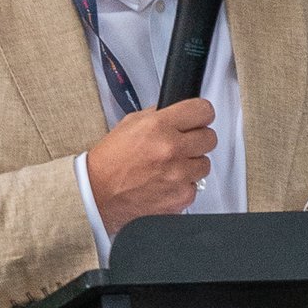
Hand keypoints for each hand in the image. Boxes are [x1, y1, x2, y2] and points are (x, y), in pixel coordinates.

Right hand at [87, 99, 216, 234]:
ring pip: (205, 164)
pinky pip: (195, 186)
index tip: (198, 119)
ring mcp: (178, 175)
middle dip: (197, 139)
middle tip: (183, 144)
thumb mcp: (130, 124)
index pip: (203, 110)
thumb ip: (159, 115)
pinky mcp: (181, 197)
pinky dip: (183, 185)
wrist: (98, 193)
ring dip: (191, 164)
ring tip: (170, 166)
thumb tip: (179, 113)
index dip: (201, 114)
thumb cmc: (110, 161)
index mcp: (159, 126)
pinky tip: (166, 182)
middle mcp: (171, 149)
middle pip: (209, 137)